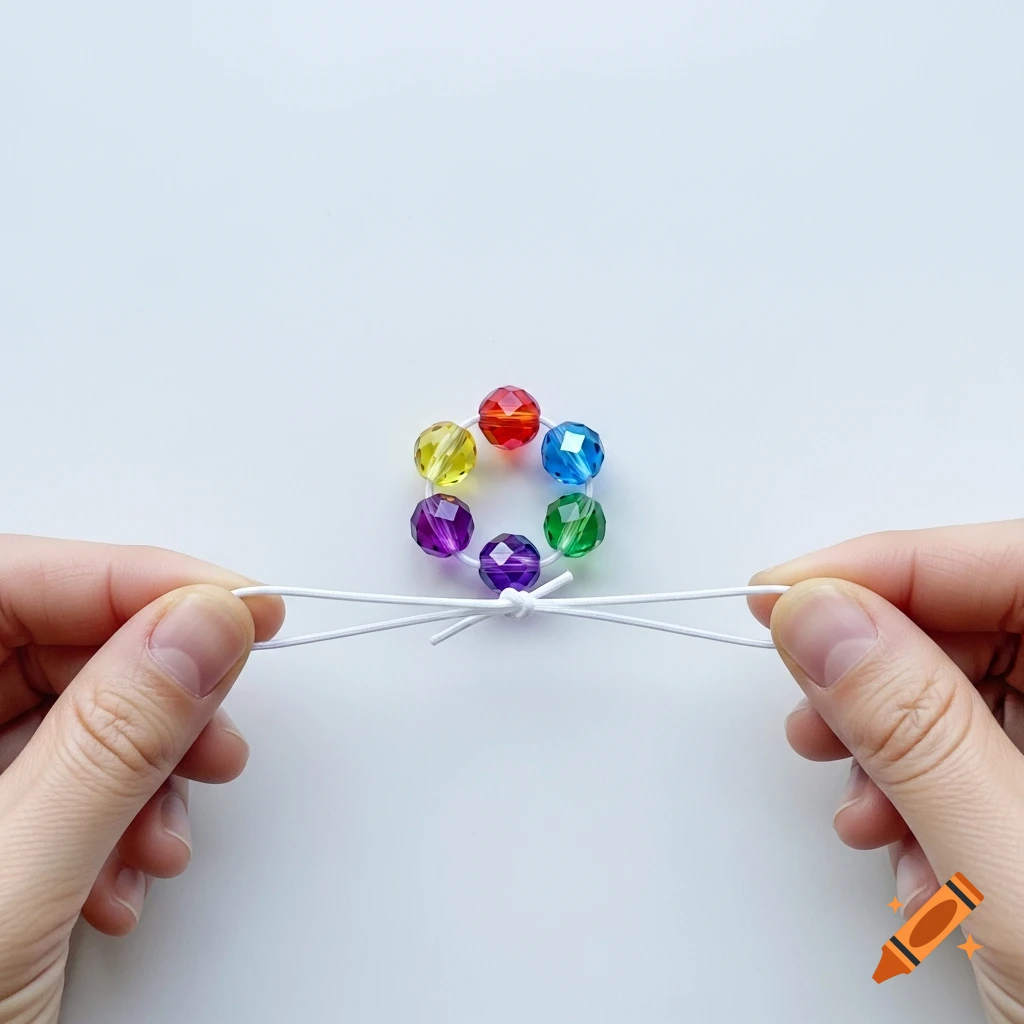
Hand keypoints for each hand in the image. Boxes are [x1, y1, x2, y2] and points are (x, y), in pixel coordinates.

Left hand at [0, 536, 283, 1023]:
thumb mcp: (12, 889)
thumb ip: (111, 744)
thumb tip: (204, 628)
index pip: (12, 580)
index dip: (139, 580)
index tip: (241, 605)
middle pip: (50, 644)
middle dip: (155, 692)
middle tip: (219, 730)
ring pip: (71, 714)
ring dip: (145, 768)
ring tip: (169, 832)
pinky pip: (64, 778)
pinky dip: (120, 817)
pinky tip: (126, 875)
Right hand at [750, 521, 1023, 1022]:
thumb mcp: (1013, 870)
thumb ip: (915, 730)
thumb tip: (821, 618)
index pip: (1013, 564)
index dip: (886, 567)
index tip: (784, 592)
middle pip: (983, 625)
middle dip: (876, 671)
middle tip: (808, 706)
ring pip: (967, 693)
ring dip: (889, 748)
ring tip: (860, 811)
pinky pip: (976, 757)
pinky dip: (918, 796)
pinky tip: (906, 854)